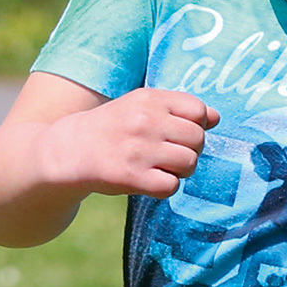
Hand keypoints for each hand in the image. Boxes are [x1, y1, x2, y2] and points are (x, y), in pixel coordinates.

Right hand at [38, 89, 219, 197]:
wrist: (70, 150)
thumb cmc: (113, 127)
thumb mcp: (140, 105)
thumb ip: (178, 108)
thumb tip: (216, 117)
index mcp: (149, 99)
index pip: (198, 110)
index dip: (196, 124)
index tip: (179, 132)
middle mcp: (145, 121)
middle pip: (198, 139)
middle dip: (191, 150)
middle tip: (170, 154)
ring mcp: (139, 150)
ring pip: (189, 163)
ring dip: (180, 170)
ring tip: (160, 167)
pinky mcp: (132, 177)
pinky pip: (171, 186)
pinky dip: (165, 186)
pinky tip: (150, 180)